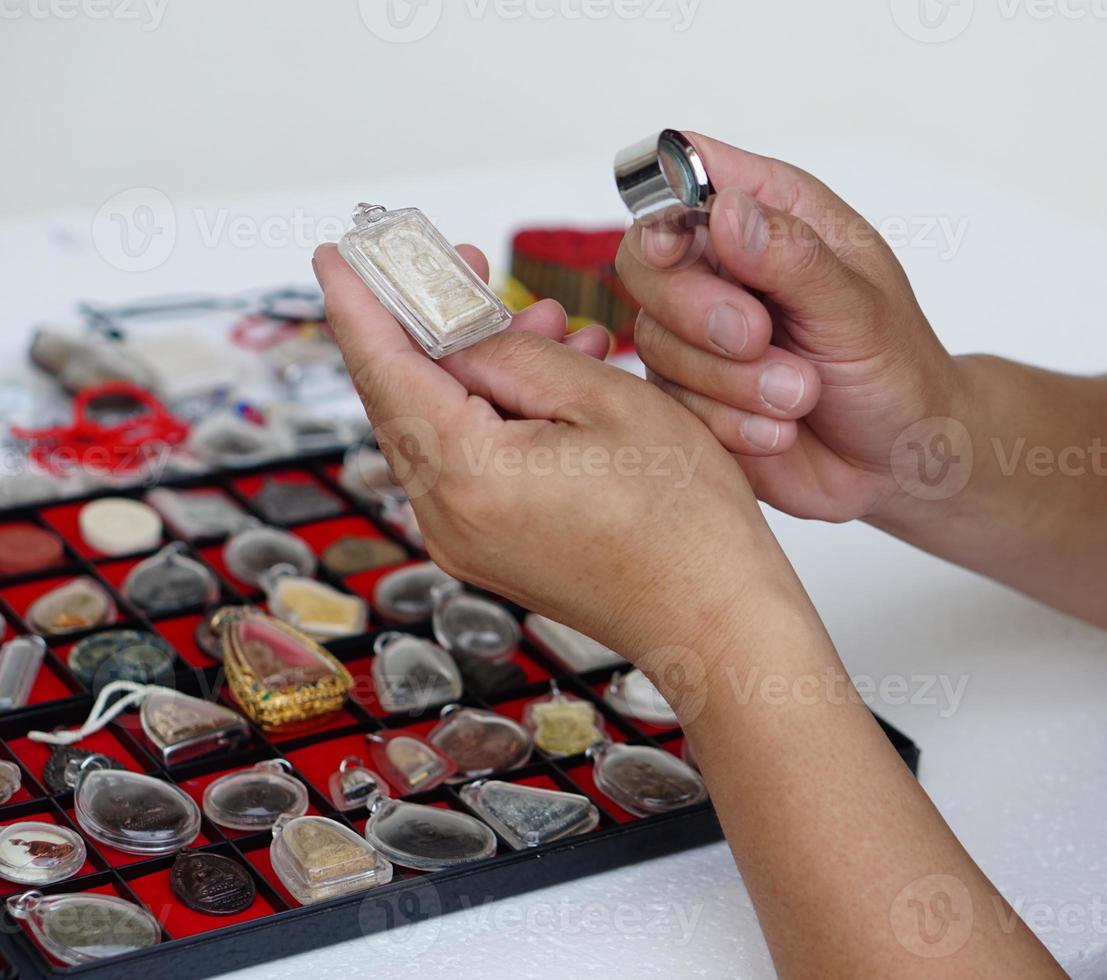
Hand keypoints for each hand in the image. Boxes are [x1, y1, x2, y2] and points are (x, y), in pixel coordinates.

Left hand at [312, 241, 804, 672]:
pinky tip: (552, 386)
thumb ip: (515, 355)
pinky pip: (468, 464)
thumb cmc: (684, 525)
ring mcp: (464, 542)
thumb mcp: (606, 401)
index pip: (383, 368)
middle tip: (472, 268)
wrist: (715, 620)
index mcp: (468, 475)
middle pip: (405, 397)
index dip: (358, 303)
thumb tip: (453, 328)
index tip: (338, 256)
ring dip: (480, 369)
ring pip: (441, 427)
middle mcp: (447, 518)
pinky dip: (495, 414)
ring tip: (552, 329)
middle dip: (437, 325)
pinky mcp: (488, 552)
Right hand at [616, 133, 965, 523]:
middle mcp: (723, 265)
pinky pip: (672, 403)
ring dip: (731, 381)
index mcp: (771, 212)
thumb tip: (726, 211)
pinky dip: (729, 423)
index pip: (685, 171)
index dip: (665, 202)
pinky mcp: (691, 394)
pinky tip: (781, 431)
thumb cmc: (895, 367)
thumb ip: (794, 258)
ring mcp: (698, 333)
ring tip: (802, 395)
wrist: (899, 461)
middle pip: (644, 259)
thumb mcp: (860, 307)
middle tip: (759, 338)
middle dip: (696, 308)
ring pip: (655, 341)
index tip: (677, 247)